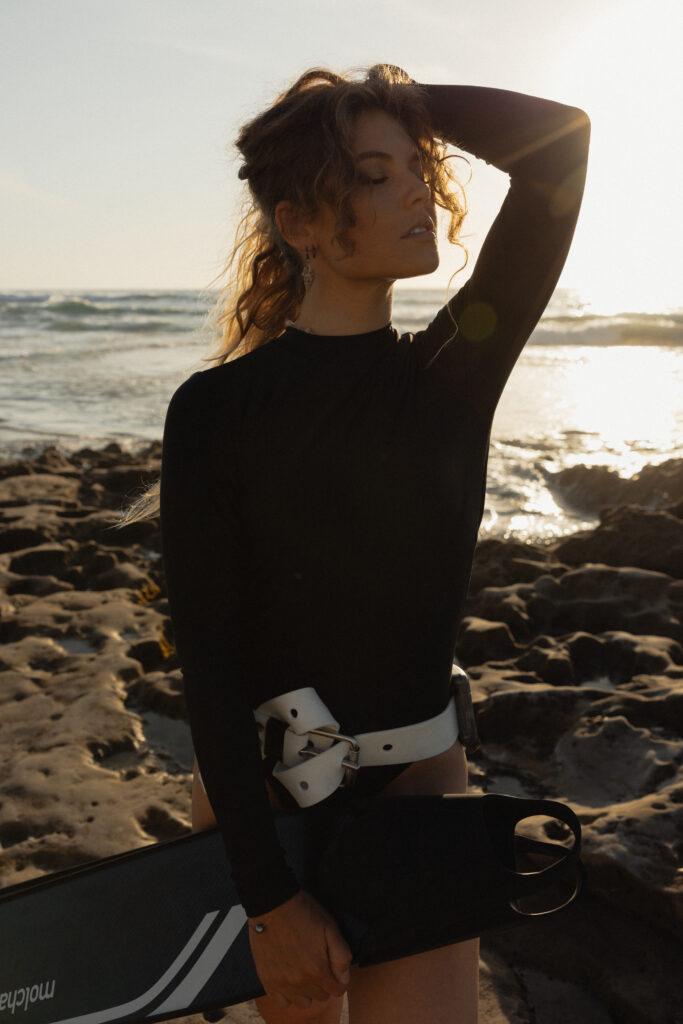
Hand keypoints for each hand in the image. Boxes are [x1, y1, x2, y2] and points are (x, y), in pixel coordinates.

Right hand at [248, 889, 352, 1010]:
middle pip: (321, 996)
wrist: (272, 904)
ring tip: (303, 971)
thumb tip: (344, 977)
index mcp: (317, 969)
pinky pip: (282, 1001)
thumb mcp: (330, 927)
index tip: (333, 967)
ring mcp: (282, 983)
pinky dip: (287, 993)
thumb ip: (341, 955)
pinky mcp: (267, 980)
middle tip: (318, 963)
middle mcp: (299, 981)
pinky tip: (289, 976)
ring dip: (307, 990)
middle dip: (323, 982)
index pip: (338, 990)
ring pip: (303, 1002)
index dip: (338, 979)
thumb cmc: (303, 912)